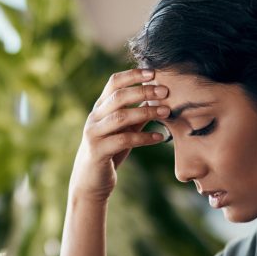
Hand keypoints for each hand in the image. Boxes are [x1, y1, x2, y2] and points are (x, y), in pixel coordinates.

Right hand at [69, 68, 170, 202]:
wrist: (90, 182)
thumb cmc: (109, 153)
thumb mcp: (124, 131)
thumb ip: (137, 115)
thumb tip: (159, 98)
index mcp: (100, 108)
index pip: (114, 82)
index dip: (133, 75)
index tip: (154, 72)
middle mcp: (94, 117)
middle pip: (118, 96)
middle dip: (143, 91)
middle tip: (165, 90)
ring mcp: (94, 134)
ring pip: (120, 116)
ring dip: (146, 112)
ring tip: (166, 111)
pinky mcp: (97, 151)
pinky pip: (123, 140)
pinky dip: (144, 137)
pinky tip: (160, 137)